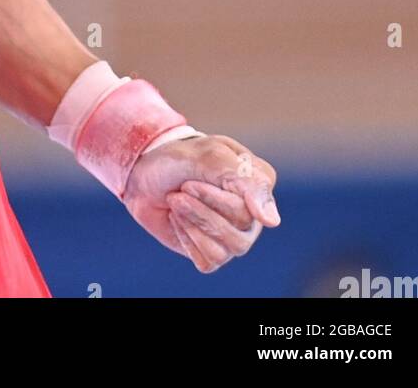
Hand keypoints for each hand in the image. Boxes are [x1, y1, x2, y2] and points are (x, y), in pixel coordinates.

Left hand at [122, 133, 279, 272]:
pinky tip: (179, 219)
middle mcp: (251, 214)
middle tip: (183, 187)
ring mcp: (233, 235)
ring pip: (225, 249)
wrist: (145, 173)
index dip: (218, 199)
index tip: (190, 184)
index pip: (253, 205)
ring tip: (177, 201)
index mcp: (258, 184)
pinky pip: (208, 260)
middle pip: (239, 230)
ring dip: (193, 222)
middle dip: (201, 206)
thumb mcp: (210, 156)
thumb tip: (272, 221)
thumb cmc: (181, 158)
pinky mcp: (212, 252)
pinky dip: (187, 238)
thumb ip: (245, 181)